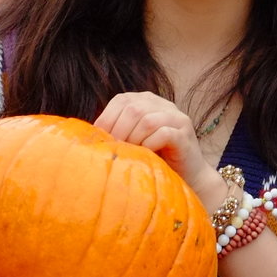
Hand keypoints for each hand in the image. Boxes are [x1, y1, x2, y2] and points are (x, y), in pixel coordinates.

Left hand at [96, 90, 222, 205]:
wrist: (189, 176)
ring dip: (134, 140)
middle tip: (116, 150)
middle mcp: (163, 104)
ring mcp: (177, 117)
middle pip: (133, 109)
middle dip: (119, 131)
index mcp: (147, 100)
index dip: (107, 119)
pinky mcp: (185, 133)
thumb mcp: (132, 140)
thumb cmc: (155, 159)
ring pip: (146, 120)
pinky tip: (148, 155)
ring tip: (132, 153)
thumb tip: (87, 132)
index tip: (101, 140)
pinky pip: (163, 134)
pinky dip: (149, 146)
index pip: (121, 100)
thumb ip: (117, 130)